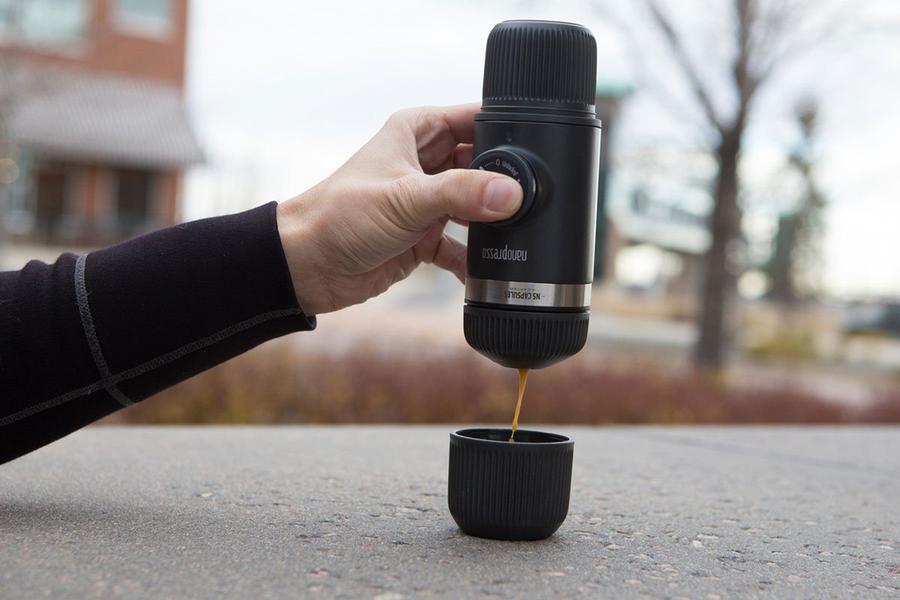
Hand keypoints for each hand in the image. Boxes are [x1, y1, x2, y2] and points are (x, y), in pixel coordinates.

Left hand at [276, 104, 522, 314]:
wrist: (307, 267)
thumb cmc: (339, 217)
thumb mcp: (405, 198)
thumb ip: (461, 193)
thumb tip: (510, 193)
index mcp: (417, 132)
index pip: (474, 119)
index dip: (506, 131)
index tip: (538, 152)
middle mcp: (425, 162)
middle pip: (483, 165)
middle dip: (505, 183)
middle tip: (533, 200)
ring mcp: (427, 202)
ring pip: (476, 206)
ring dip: (492, 222)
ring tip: (518, 234)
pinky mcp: (424, 238)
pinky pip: (462, 246)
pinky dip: (474, 259)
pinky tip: (489, 271)